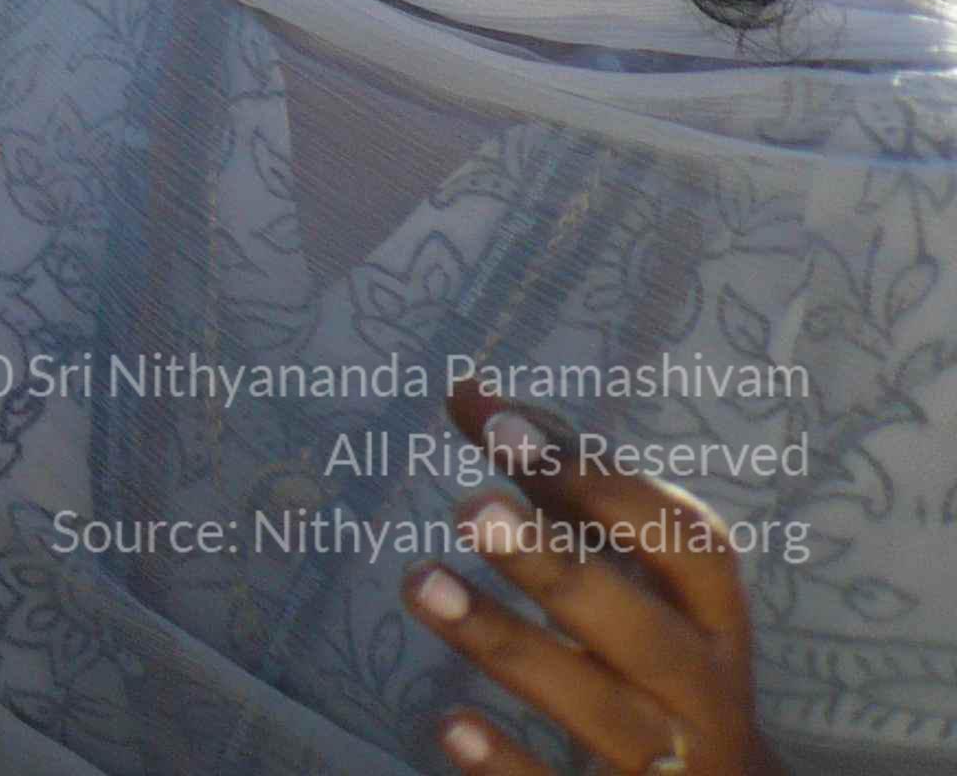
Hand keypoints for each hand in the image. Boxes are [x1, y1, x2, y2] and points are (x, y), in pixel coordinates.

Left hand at [414, 384, 783, 775]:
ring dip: (506, 643)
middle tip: (472, 508)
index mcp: (714, 617)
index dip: (600, 482)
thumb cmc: (659, 655)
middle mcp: (704, 689)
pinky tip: (447, 724)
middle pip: (638, 629)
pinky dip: (510, 765)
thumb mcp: (635, 576)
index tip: (502, 427)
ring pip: (596, 709)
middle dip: (557, 568)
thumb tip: (469, 394)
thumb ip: (559, 487)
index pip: (684, 542)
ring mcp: (672, 761)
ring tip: (419, 582)